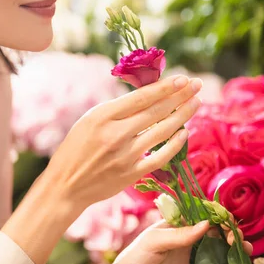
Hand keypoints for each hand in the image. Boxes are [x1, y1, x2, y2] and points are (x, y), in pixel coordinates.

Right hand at [45, 75, 201, 213]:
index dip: (165, 87)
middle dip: (180, 96)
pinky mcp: (131, 174)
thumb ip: (117, 110)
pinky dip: (175, 144)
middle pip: (156, 112)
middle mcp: (115, 134)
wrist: (65, 184)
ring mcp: (125, 155)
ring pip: (162, 131)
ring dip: (183, 116)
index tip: (182, 78)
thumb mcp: (89, 120)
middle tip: (197, 85)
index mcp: (102, 116)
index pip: (141, 97)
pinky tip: (184, 132)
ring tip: (196, 103)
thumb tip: (149, 96)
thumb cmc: (76, 148)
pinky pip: (160, 157)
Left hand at [88, 221, 253, 263]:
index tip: (226, 219)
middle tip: (236, 237)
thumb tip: (206, 224)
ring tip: (244, 249)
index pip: (200, 215)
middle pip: (215, 232)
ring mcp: (194, 261)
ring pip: (221, 252)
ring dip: (235, 249)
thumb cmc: (133, 262)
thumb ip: (178, 235)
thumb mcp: (152, 243)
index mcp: (176, 226)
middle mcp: (188, 241)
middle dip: (230, 231)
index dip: (215, 215)